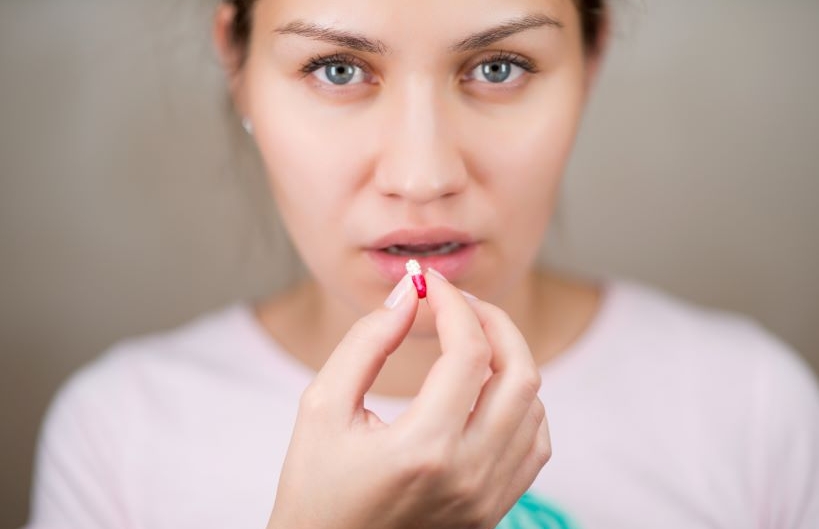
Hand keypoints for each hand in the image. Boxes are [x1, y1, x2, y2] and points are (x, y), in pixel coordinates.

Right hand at [266, 270, 550, 528]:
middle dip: (494, 321)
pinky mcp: (494, 509)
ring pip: (533, 404)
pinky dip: (520, 403)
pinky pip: (534, 442)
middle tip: (458, 303)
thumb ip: (365, 343)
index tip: (429, 283)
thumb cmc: (315, 488)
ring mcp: (488, 496)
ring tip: (466, 343)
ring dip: (506, 359)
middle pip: (520, 372)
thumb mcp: (321, 408)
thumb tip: (408, 294)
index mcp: (422, 449)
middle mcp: (468, 475)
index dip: (452, 303)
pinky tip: (485, 392)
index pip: (468, 352)